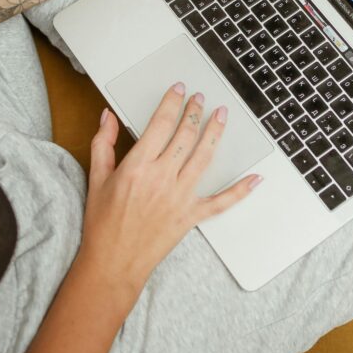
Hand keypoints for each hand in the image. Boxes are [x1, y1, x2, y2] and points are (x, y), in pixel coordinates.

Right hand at [78, 83, 261, 290]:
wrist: (112, 262)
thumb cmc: (102, 223)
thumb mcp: (97, 179)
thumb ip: (103, 144)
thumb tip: (108, 117)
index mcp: (137, 166)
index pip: (160, 124)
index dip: (172, 103)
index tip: (179, 90)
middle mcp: (162, 178)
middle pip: (185, 136)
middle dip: (195, 113)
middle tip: (200, 98)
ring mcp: (179, 197)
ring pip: (204, 158)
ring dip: (215, 133)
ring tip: (222, 116)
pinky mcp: (191, 216)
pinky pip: (221, 202)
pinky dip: (240, 190)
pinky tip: (255, 178)